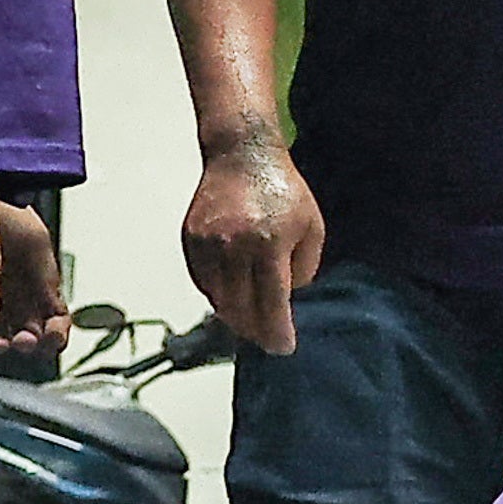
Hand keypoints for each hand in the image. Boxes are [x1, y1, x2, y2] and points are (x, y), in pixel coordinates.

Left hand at [0, 202, 71, 359]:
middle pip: (32, 339)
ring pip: (4, 340)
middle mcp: (22, 304)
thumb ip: (46, 275)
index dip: (56, 335)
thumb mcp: (36, 242)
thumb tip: (52, 307)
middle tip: (22, 340)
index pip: (57, 325)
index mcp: (43, 292)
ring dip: (4, 346)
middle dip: (30, 345)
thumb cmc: (7, 219)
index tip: (50, 334)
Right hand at [181, 134, 325, 353]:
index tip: (283, 348)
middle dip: (255, 331)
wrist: (242, 155)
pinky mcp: (191, 240)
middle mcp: (234, 247)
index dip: (277, 331)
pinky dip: (217, 296)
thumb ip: (303, 269)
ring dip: (235, 317)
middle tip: (268, 340)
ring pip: (218, 299)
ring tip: (251, 324)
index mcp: (269, 245)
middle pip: (241, 308)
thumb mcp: (311, 229)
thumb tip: (288, 300)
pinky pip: (202, 282)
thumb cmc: (284, 191)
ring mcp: (207, 244)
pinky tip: (233, 299)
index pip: (272, 303)